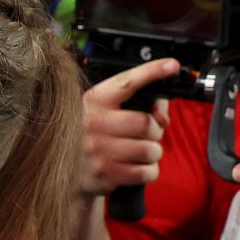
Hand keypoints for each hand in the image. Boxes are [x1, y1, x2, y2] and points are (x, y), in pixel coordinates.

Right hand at [80, 58, 176, 196]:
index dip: (152, 72)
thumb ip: (138, 104)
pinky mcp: (104, 174)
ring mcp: (96, 151)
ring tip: (140, 152)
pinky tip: (136, 167)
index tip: (172, 65)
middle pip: (145, 123)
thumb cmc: (95, 137)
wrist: (67, 172)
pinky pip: (146, 172)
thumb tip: (162, 114)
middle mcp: (92, 123)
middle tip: (149, 134)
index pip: (127, 82)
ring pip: (149, 149)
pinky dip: (149, 170)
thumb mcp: (107, 112)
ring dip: (153, 152)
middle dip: (156, 130)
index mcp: (94, 101)